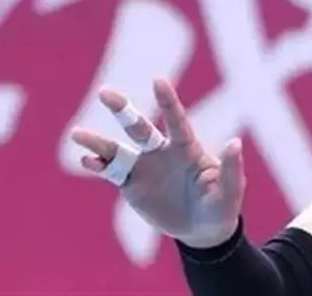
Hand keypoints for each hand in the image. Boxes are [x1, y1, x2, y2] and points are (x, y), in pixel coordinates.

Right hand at [68, 78, 244, 248]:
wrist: (202, 230)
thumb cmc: (221, 206)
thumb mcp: (230, 190)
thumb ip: (230, 168)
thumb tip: (234, 142)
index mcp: (188, 148)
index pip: (176, 120)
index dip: (168, 101)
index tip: (158, 80)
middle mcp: (162, 152)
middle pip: (140, 127)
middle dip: (123, 110)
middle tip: (105, 93)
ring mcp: (145, 167)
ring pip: (117, 149)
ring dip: (98, 141)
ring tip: (77, 133)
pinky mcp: (132, 185)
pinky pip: (111, 172)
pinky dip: (98, 166)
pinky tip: (86, 160)